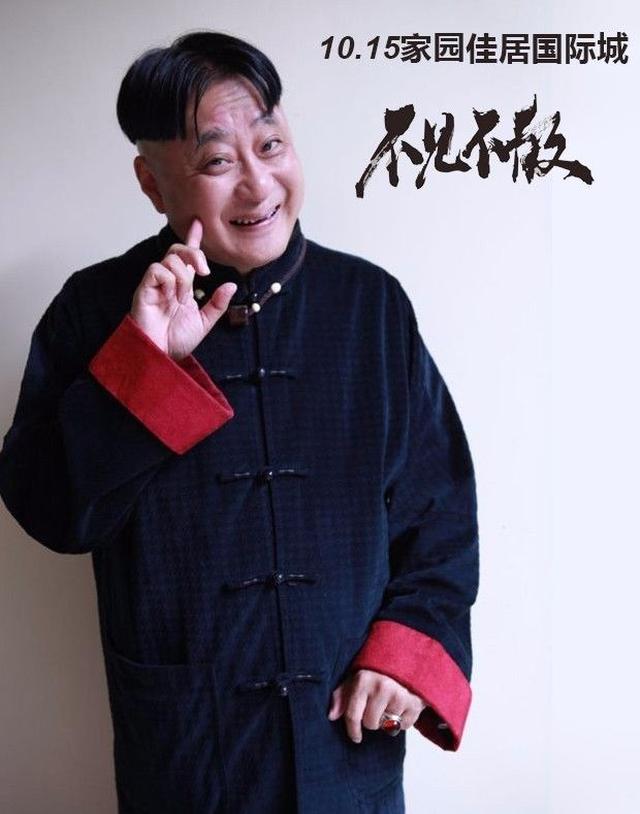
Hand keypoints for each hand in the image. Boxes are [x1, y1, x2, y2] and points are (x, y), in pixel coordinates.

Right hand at [129, 217, 236, 360]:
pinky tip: (170, 296)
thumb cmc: (176, 341)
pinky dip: (169, 280)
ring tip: (182, 298)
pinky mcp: (144, 289)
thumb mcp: (204, 322)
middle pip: (177, 250)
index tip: (199, 223)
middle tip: (206, 271)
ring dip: (183, 276)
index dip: (192, 239)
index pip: (187, 258)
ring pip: (170, 259)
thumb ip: (217, 304)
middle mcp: (168, 282)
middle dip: (194, 252)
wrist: (160, 355)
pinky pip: (157, 270)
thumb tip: (231, 285)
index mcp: (182, 287)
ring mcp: (155, 284)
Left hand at [327, 668, 427, 742]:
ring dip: (387, 720)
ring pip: (386, 726)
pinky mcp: (415, 704)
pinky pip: (403, 726)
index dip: (353, 730)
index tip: (356, 737)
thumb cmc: (379, 671)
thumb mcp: (357, 677)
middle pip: (370, 724)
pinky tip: (402, 705)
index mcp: (363, 680)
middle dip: (372, 719)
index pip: (353, 715)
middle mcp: (381, 687)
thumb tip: (331, 716)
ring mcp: (399, 695)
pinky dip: (402, 720)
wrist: (409, 657)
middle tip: (378, 706)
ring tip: (390, 703)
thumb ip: (342, 695)